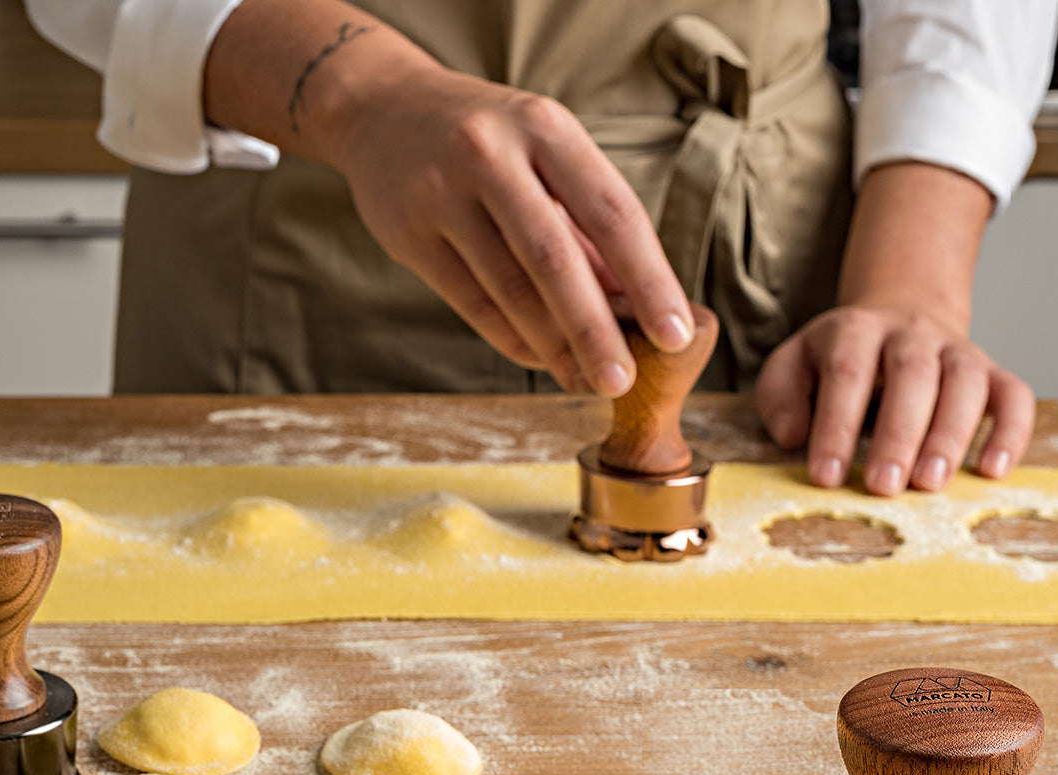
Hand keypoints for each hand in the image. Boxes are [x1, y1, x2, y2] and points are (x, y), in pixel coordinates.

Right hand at [331, 60, 694, 394]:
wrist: (381, 109)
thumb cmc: (487, 142)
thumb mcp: (544, 157)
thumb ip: (587, 228)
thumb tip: (637, 306)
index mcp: (546, 129)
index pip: (611, 212)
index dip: (649, 279)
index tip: (675, 334)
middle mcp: (493, 154)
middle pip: (555, 258)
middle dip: (595, 329)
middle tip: (622, 382)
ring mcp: (444, 193)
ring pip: (509, 289)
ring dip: (554, 347)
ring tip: (585, 381)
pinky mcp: (409, 233)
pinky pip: (471, 302)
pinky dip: (512, 339)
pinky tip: (542, 361)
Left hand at [753, 303, 1035, 495]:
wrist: (899, 320)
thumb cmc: (837, 360)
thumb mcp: (793, 365)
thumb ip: (780, 396)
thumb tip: (792, 435)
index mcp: (856, 329)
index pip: (846, 372)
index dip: (836, 426)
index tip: (826, 477)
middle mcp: (912, 333)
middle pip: (912, 376)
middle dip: (897, 435)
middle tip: (882, 487)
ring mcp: (957, 350)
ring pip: (965, 383)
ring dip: (950, 436)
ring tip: (930, 484)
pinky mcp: (993, 372)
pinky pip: (1014, 395)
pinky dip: (1011, 432)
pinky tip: (992, 471)